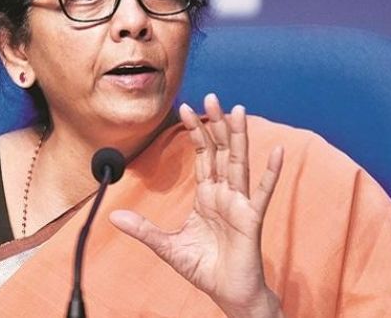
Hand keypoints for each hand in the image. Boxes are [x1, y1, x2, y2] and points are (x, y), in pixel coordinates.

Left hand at [110, 93, 284, 316]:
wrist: (228, 294)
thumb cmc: (205, 268)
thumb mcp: (167, 246)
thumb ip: (144, 229)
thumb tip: (114, 216)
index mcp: (207, 196)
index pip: (202, 156)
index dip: (195, 132)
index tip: (185, 107)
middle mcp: (224, 194)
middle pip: (221, 151)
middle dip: (216, 124)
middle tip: (212, 96)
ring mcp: (239, 203)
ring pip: (239, 163)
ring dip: (238, 136)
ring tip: (238, 110)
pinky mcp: (251, 219)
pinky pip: (262, 192)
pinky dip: (270, 172)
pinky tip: (276, 152)